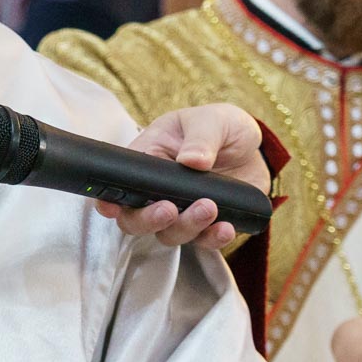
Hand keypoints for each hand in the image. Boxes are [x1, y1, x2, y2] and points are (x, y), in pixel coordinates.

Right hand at [102, 104, 268, 250]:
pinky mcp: (207, 224)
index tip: (112, 208)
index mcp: (148, 160)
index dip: (109, 202)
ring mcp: (181, 211)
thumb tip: (192, 160)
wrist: (252, 148)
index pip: (118, 186)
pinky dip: (213, 238)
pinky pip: (203, 241)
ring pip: (169, 234)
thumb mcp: (212, 120)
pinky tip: (226, 228)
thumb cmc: (221, 126)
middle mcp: (158, 192)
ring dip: (186, 226)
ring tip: (209, 207)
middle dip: (149, 220)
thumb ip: (201, 137)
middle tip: (169, 209)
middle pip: (136, 220)